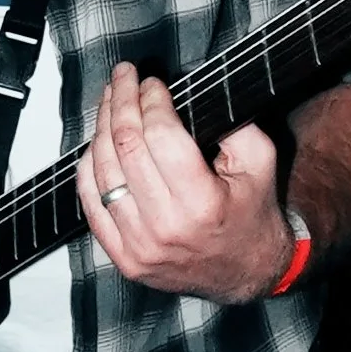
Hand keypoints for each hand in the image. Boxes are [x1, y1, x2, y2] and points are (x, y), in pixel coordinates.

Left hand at [75, 63, 294, 301]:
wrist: (247, 273)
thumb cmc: (252, 213)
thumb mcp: (260, 162)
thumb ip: (232, 123)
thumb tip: (187, 91)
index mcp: (203, 203)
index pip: (161, 135)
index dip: (151, 99)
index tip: (152, 83)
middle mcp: (166, 227)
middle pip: (126, 146)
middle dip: (122, 101)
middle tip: (123, 78)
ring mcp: (139, 246)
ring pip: (103, 171)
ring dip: (102, 127)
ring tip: (109, 101)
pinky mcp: (123, 258)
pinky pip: (91, 203)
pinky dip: (90, 167)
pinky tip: (98, 143)